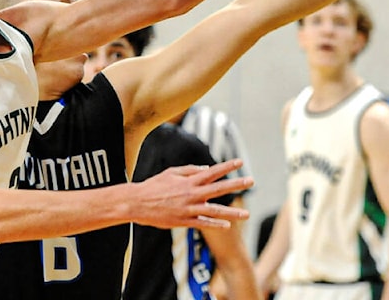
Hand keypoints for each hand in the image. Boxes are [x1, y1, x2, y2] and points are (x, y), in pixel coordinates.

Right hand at [132, 160, 252, 228]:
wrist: (138, 203)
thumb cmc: (154, 186)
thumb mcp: (171, 173)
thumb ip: (189, 170)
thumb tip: (206, 168)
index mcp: (188, 181)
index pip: (212, 172)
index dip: (227, 167)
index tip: (240, 162)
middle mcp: (191, 194)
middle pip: (218, 189)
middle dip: (236, 185)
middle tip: (251, 181)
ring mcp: (189, 208)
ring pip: (215, 210)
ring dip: (232, 213)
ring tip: (247, 215)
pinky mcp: (184, 221)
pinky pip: (203, 223)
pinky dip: (216, 224)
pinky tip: (227, 225)